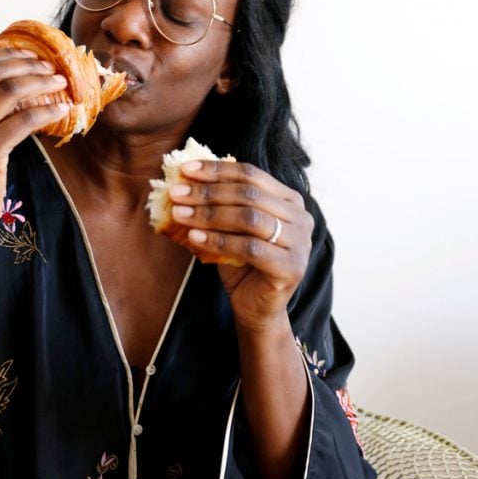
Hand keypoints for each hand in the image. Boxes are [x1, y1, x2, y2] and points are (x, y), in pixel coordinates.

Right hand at [0, 48, 68, 238]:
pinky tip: (61, 109)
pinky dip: (48, 110)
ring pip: (11, 90)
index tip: (28, 54)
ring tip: (60, 83)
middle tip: (50, 67)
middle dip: (28, 65)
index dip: (4, 55)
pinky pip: (25, 119)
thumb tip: (9, 73)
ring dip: (41, 82)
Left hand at [168, 159, 313, 331]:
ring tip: (179, 214)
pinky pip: (249, 248)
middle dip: (208, 191)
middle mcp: (301, 217)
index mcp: (289, 199)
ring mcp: (300, 243)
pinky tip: (194, 237)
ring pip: (249, 218)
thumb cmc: (242, 264)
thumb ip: (220, 202)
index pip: (251, 174)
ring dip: (209, 214)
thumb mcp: (231, 227)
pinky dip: (218, 241)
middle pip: (249, 194)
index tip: (185, 170)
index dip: (216, 170)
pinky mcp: (291, 267)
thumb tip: (186, 179)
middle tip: (176, 193)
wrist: (256, 309)